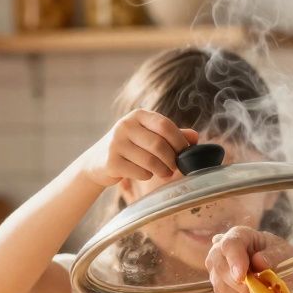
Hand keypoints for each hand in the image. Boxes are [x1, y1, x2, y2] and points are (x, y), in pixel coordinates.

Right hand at [77, 109, 199, 186]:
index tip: (186, 152)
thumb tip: (195, 137)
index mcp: (138, 116)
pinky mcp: (111, 162)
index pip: (165, 125)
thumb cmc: (129, 147)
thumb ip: (171, 135)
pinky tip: (145, 174)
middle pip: (159, 145)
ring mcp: (116, 144)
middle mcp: (125, 126)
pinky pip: (140, 172)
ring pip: (150, 161)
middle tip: (175, 167)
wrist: (97, 161)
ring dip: (162, 170)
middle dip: (172, 159)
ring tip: (165, 173)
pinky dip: (147, 176)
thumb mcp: (148, 136)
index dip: (179, 140)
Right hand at [205, 226, 292, 292]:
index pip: (230, 244)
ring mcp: (220, 274)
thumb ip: (274, 256)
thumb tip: (258, 260)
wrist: (291, 285)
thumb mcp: (287, 256)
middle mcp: (224, 253)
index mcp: (242, 236)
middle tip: (254, 292)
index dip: (234, 260)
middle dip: (236, 283)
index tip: (241, 277)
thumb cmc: (288, 264)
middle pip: (218, 266)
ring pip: (220, 288)